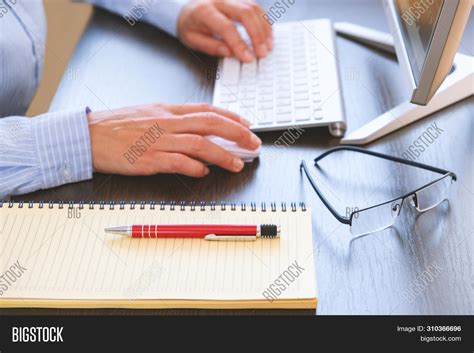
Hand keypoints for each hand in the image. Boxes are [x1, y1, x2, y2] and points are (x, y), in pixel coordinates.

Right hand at [87, 103, 260, 176]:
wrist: (87, 136)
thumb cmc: (117, 126)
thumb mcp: (148, 113)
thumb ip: (174, 119)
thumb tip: (198, 131)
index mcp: (167, 110)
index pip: (207, 110)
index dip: (231, 117)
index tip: (247, 124)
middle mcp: (167, 123)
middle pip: (210, 124)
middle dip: (237, 134)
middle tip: (254, 143)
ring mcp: (158, 141)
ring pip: (199, 144)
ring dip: (223, 154)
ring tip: (238, 163)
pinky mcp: (148, 159)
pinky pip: (178, 162)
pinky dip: (195, 167)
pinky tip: (204, 172)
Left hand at [177, 0, 272, 61]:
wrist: (186, 8)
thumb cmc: (190, 25)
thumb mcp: (193, 40)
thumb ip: (211, 47)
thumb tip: (231, 52)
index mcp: (204, 11)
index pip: (226, 27)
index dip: (239, 44)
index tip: (248, 58)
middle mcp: (219, 0)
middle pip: (245, 13)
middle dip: (257, 35)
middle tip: (262, 53)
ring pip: (254, 8)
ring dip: (264, 29)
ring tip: (267, 47)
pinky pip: (256, 7)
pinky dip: (264, 22)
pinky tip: (266, 35)